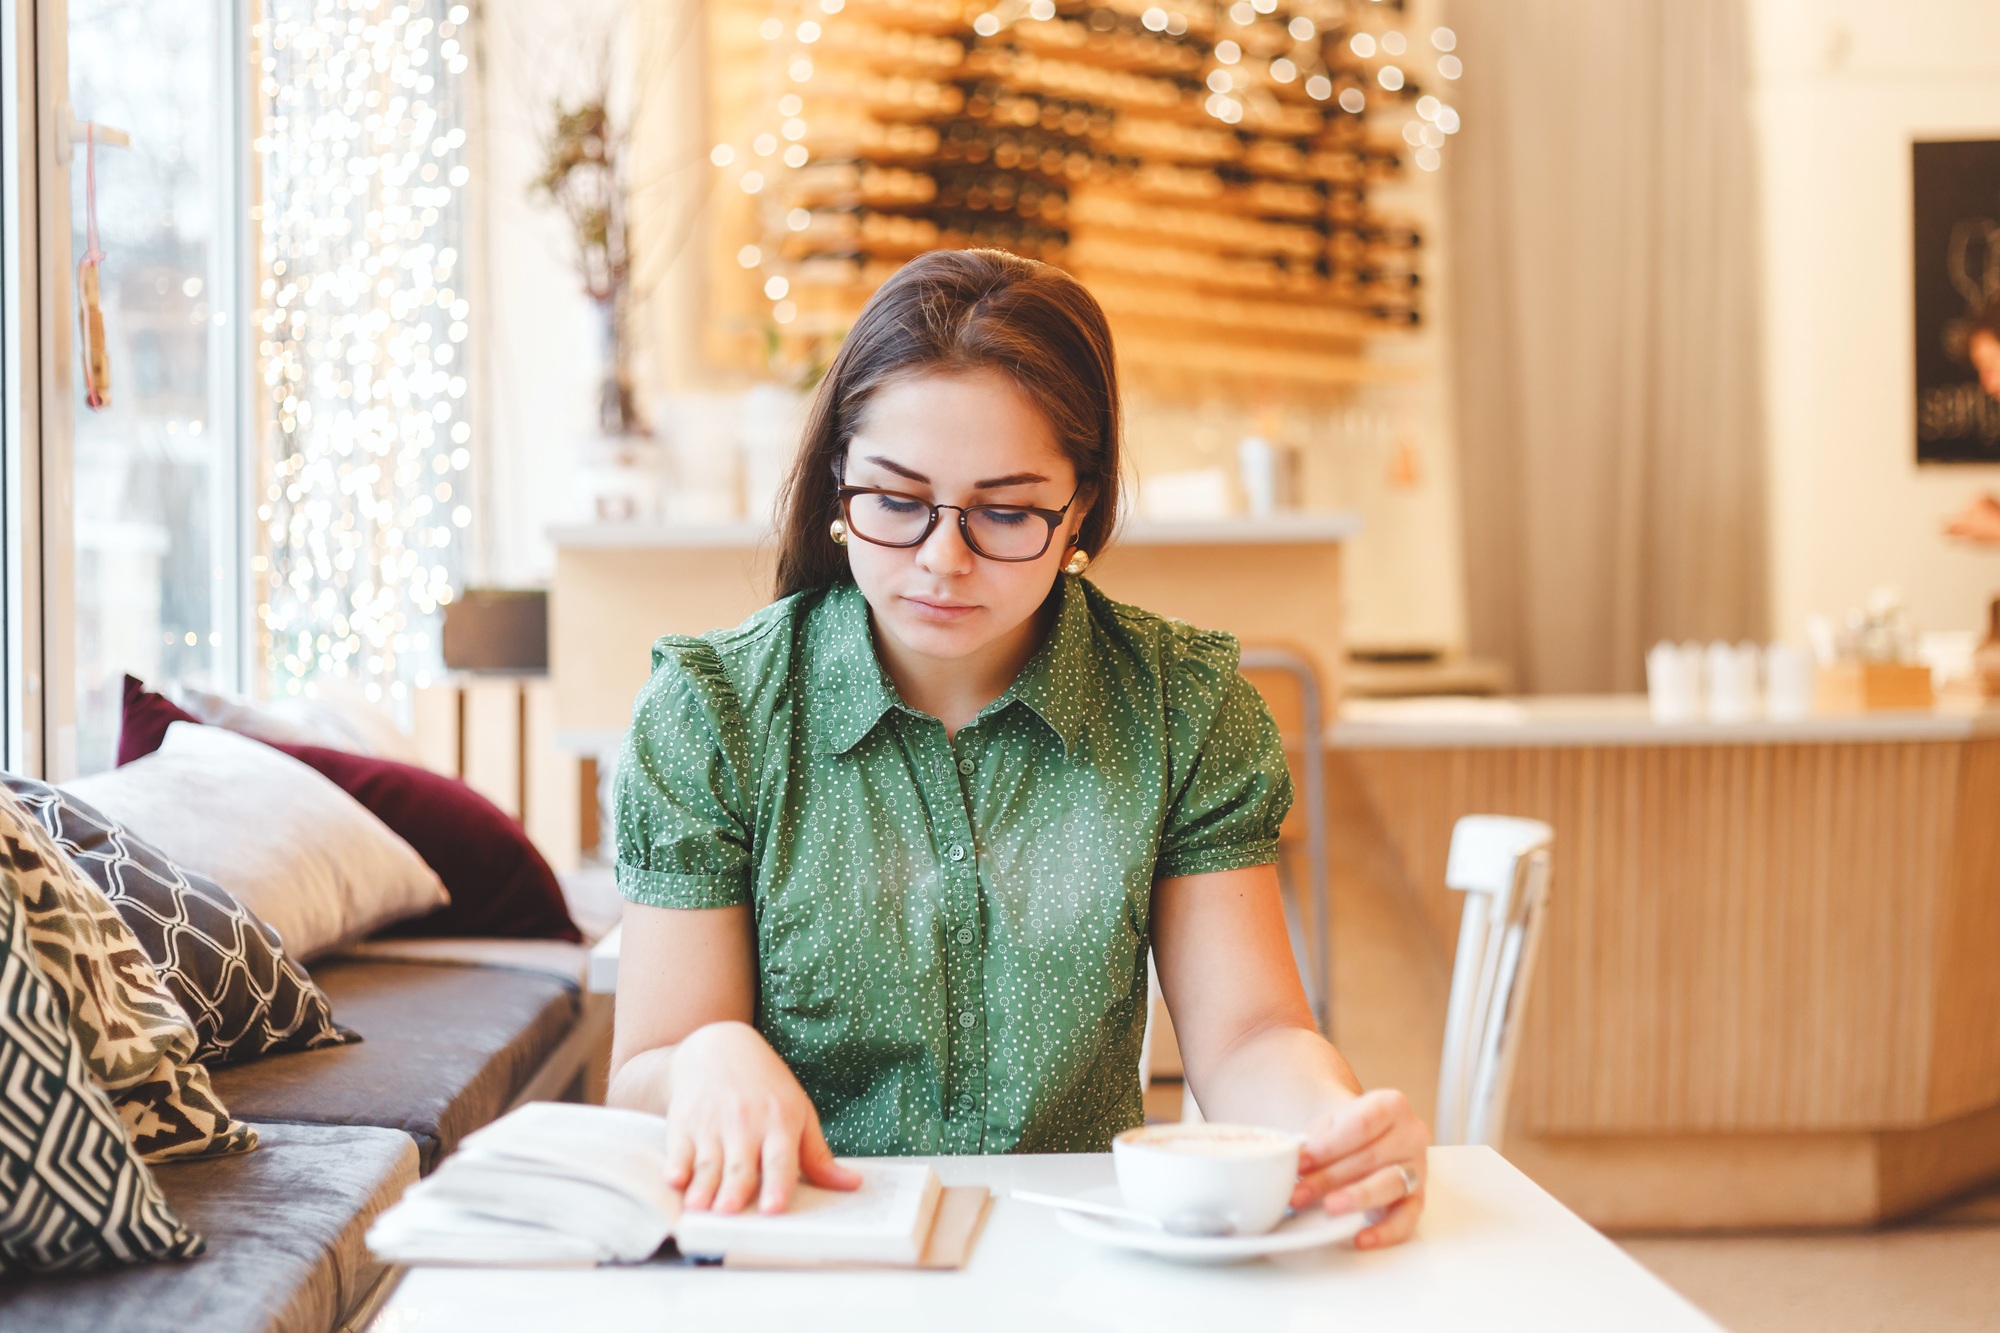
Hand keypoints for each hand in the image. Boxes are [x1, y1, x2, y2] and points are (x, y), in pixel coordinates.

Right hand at [663, 1020, 860, 1214]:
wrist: (718, 1046)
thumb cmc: (766, 1087)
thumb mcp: (799, 1111)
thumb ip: (818, 1155)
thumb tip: (851, 1184)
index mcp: (780, 1122)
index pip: (780, 1159)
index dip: (776, 1184)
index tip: (773, 1208)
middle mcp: (746, 1123)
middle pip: (741, 1165)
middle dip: (734, 1189)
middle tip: (729, 1213)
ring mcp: (713, 1123)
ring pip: (709, 1162)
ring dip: (703, 1187)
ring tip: (698, 1208)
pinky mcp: (684, 1123)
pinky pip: (679, 1149)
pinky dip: (675, 1165)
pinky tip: (672, 1180)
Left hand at [1290, 1088, 1429, 1248]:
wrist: (1365, 1137)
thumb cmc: (1345, 1131)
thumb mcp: (1328, 1125)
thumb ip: (1315, 1142)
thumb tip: (1292, 1165)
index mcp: (1390, 1104)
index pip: (1360, 1125)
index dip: (1328, 1146)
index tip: (1300, 1162)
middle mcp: (1411, 1133)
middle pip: (1371, 1157)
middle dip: (1330, 1178)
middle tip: (1300, 1193)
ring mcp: (1418, 1167)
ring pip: (1390, 1185)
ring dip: (1355, 1198)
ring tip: (1328, 1208)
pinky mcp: (1418, 1198)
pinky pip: (1407, 1218)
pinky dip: (1384, 1231)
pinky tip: (1361, 1238)